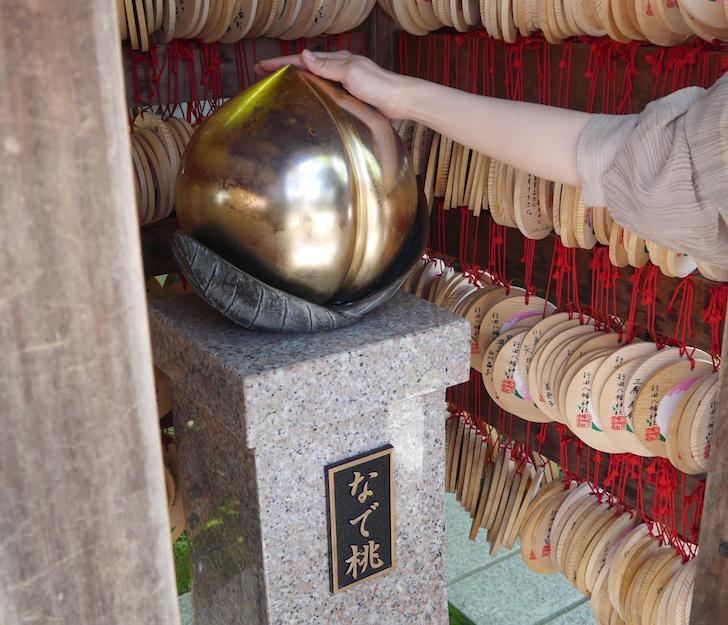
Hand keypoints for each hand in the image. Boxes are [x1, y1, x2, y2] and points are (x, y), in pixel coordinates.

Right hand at [255, 50, 408, 119]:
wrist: (400, 100)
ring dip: (294, 79)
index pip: (302, 58)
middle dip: (283, 69)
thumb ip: (327, 65)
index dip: (281, 62)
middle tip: (262, 73)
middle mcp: (337, 68)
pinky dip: (308, 91)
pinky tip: (304, 99)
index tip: (261, 66)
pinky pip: (322, 91)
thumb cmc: (378, 85)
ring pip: (312, 79)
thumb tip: (303, 54)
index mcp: (336, 60)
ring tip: (277, 84)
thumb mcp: (350, 72)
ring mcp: (342, 82)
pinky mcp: (347, 95)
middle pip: (304, 67)